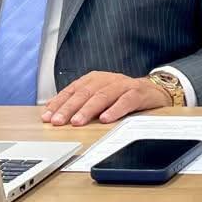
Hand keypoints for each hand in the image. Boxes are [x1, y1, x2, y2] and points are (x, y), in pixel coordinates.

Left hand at [41, 71, 170, 126]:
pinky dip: (115, 110)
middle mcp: (106, 79)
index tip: (47, 116)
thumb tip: (55, 113)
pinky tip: (105, 119)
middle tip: (58, 121)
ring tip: (77, 122)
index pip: (72, 90)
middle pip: (84, 93)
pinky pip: (125, 101)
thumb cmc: (122, 95)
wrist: (154, 90)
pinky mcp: (138, 93)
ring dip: (88, 110)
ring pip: (102, 96)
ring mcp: (122, 85)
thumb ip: (81, 102)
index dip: (59, 103)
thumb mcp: (100, 96)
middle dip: (69, 108)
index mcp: (94, 79)